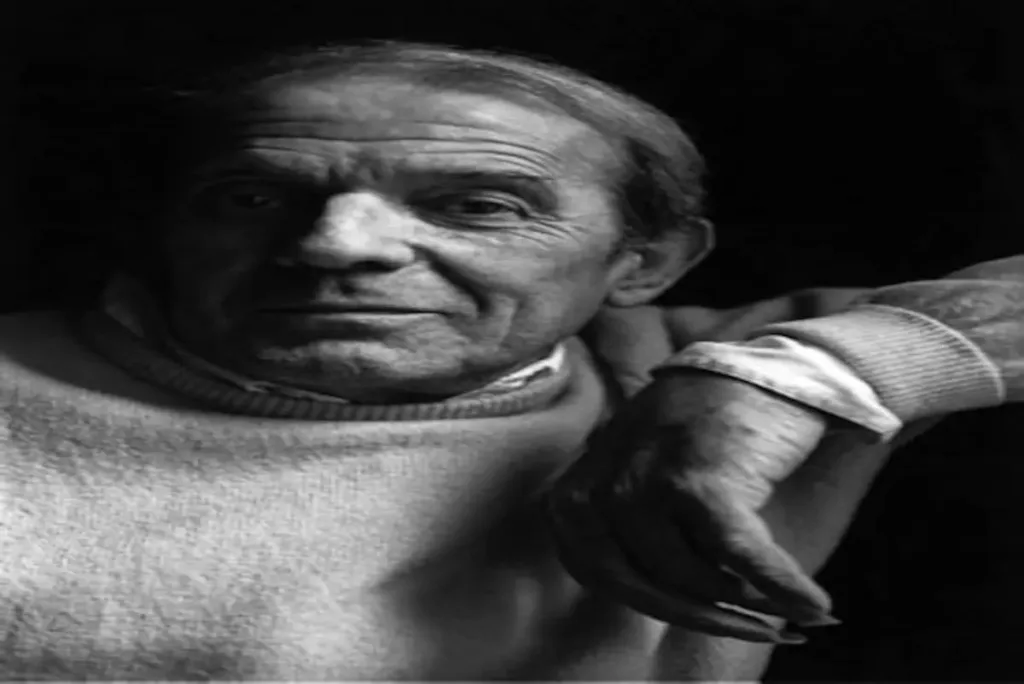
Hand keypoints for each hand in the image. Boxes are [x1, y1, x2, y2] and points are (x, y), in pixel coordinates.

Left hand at [544, 369, 888, 642]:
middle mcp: (603, 488)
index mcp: (577, 492)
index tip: (702, 619)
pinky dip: (782, 586)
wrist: (765, 370)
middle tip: (759, 628)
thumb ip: (626, 531)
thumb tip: (656, 603)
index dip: (655, 608)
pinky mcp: (702, 482)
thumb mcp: (639, 474)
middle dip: (704, 616)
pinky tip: (812, 604)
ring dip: (749, 601)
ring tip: (789, 607)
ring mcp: (650, 483)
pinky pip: (741, 559)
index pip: (601, 577)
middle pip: (647, 586)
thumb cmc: (704, 432)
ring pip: (695, 578)